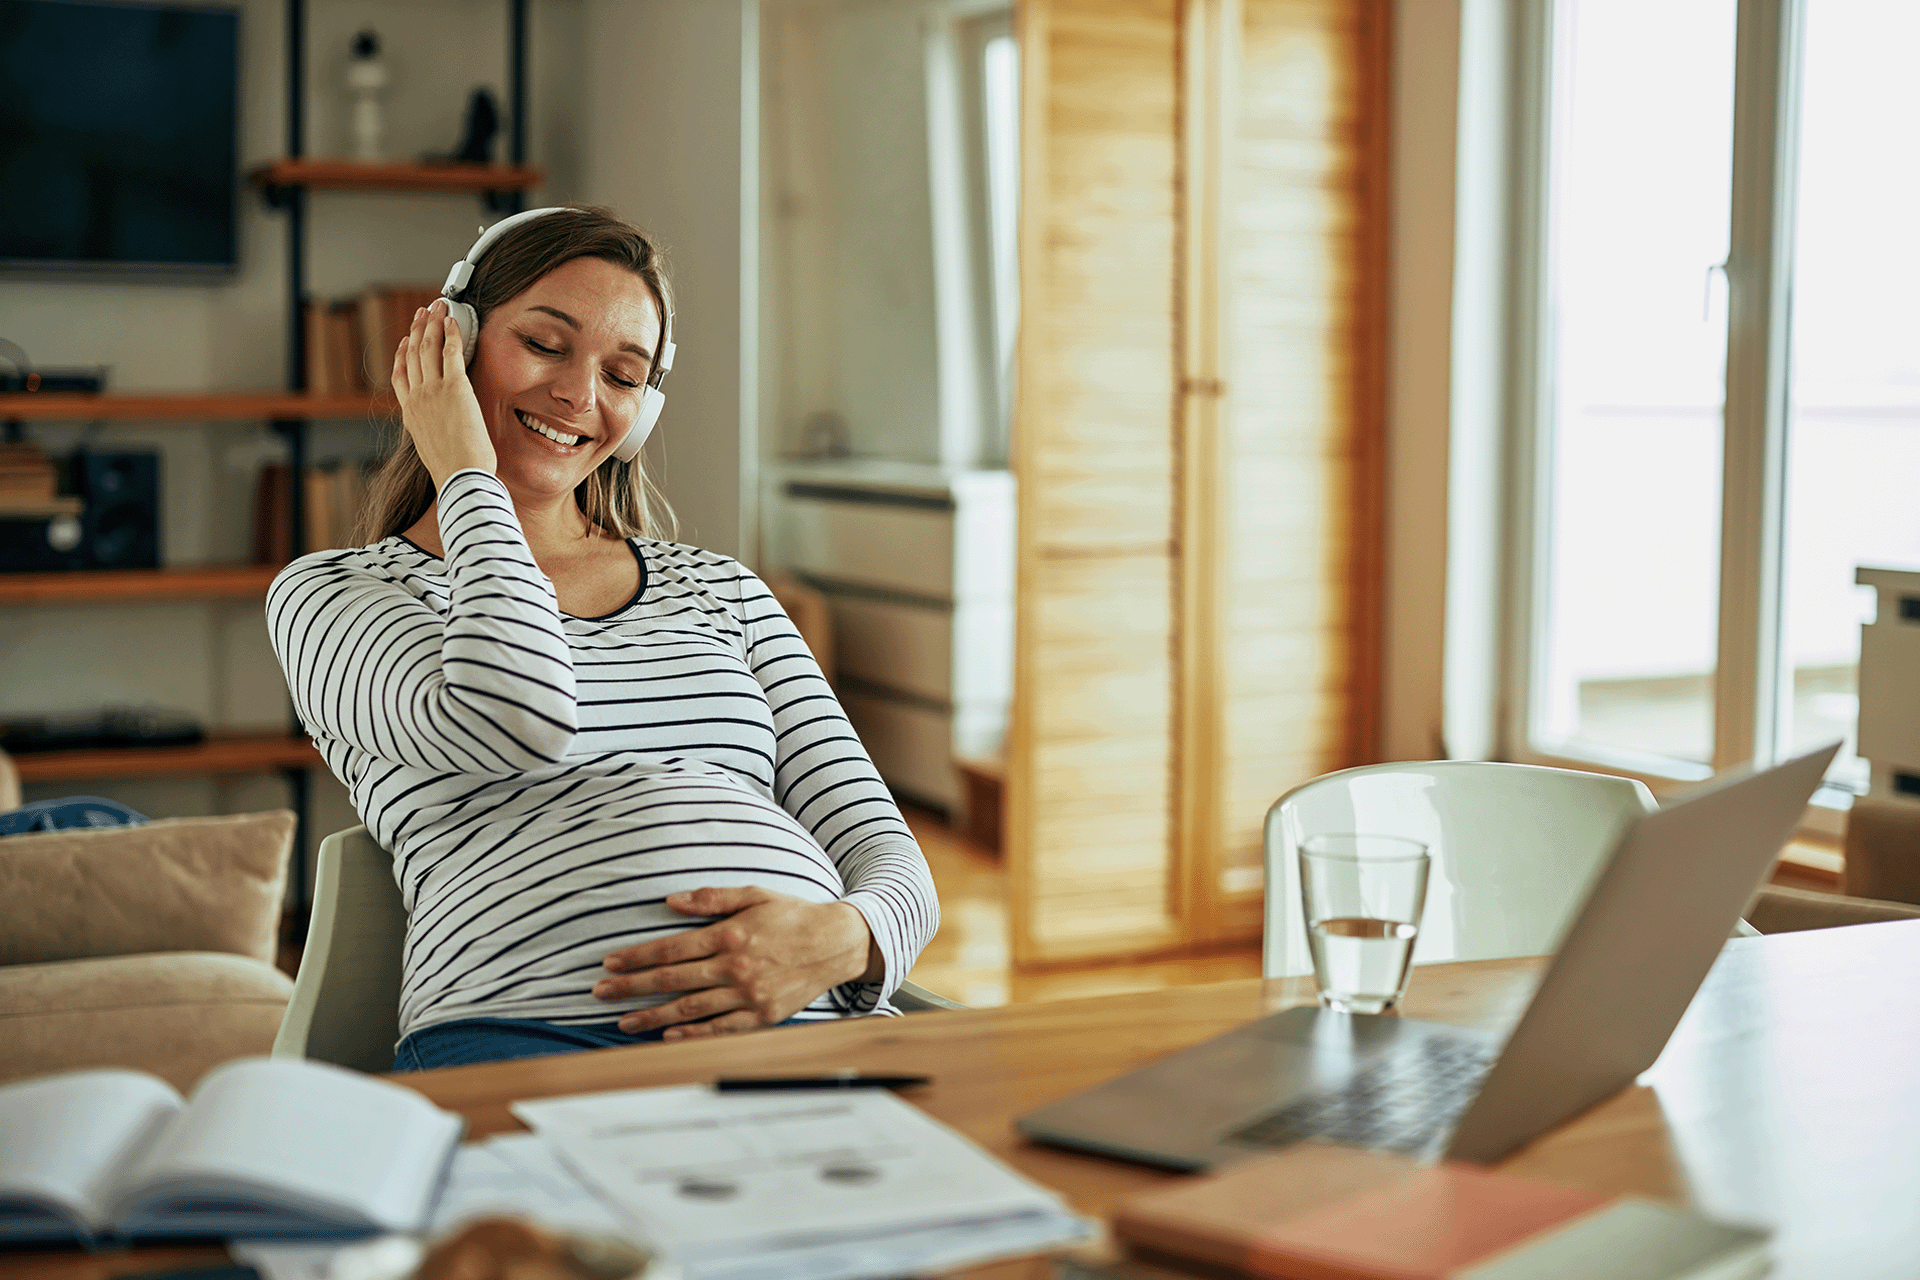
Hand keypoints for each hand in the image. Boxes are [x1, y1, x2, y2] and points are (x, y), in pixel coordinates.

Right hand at [392, 299, 495, 487]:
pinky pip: (450, 352)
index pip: (400, 377)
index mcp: (410, 414)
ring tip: (437, 306)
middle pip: (412, 355)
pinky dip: (450, 333)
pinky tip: (453, 320)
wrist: (461, 477)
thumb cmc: (455, 470)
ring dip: (432, 323)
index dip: (402, 354)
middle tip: (422, 312)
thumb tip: (444, 429)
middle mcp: (417, 398)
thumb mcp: (434, 448)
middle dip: (418, 329)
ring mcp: (433, 391)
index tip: (406, 341)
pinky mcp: (455, 388)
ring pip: (428, 347)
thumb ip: (433, 431)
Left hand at [595, 886, 883, 1039]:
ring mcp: (747, 995)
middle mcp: (735, 968)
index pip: (670, 949)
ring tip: (623, 1021)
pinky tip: (666, 1038)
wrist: (837, 944)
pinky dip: (691, 1036)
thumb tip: (671, 901)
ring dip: (652, 1017)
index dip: (636, 957)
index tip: (608, 963)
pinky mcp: (761, 1016)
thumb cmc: (792, 916)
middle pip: (671, 981)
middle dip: (631, 987)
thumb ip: (712, 898)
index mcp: (729, 935)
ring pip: (689, 1009)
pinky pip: (719, 1029)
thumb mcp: (754, 894)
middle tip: (599, 994)